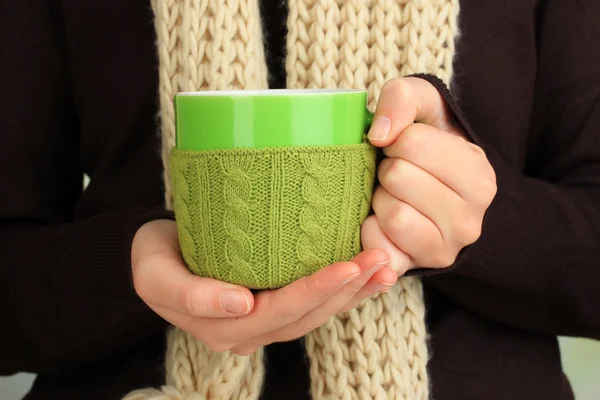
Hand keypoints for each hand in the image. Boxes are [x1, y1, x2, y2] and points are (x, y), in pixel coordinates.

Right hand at [131, 219, 396, 354]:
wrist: (158, 256)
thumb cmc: (155, 259)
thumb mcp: (155, 275)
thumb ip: (191, 295)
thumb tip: (239, 305)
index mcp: (225, 328)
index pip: (279, 311)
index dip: (316, 291)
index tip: (347, 266)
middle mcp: (251, 331)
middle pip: (308, 314)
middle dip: (347, 288)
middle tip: (379, 259)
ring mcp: (267, 321)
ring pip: (319, 313)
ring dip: (355, 291)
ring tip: (386, 266)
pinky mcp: (277, 305)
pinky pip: (317, 304)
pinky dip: (348, 290)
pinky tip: (373, 275)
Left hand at [361, 77, 496, 274]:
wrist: (433, 195)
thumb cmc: (425, 146)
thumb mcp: (424, 107)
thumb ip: (403, 99)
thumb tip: (380, 134)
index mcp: (478, 176)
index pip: (412, 143)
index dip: (397, 140)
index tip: (405, 148)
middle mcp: (470, 219)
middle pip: (398, 177)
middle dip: (387, 170)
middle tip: (397, 174)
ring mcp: (446, 249)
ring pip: (393, 215)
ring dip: (380, 200)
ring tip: (392, 196)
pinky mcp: (415, 267)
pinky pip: (380, 248)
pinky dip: (371, 230)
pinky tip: (381, 220)